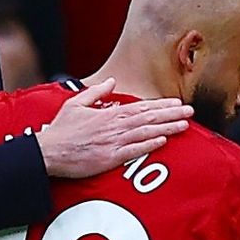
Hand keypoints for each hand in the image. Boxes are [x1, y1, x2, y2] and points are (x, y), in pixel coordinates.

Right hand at [36, 78, 192, 177]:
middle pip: (148, 117)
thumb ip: (96, 92)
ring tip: (185, 125)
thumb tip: (111, 82)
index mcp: (108, 114)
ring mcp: (113, 142)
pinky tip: (163, 141)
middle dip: (171, 114)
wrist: (49, 151)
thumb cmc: (60, 131)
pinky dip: (149, 145)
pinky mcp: (109, 158)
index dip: (161, 105)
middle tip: (190, 111)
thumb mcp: (75, 104)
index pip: (141, 107)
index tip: (177, 103)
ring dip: (167, 127)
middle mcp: (114, 126)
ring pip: (145, 132)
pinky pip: (133, 150)